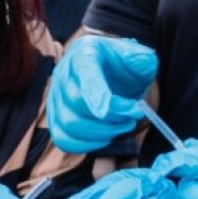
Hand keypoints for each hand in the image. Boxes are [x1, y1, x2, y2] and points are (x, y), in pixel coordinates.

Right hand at [46, 35, 157, 152]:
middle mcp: (64, 73)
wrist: (111, 73)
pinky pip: (63, 139)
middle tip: (132, 118)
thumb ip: (141, 58)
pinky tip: (106, 138)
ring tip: (123, 127)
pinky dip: (85, 145)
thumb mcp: (138, 57)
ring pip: (69, 124)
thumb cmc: (123, 66)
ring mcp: (56, 97)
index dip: (99, 95)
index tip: (117, 111)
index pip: (86, 75)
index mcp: (84, 53)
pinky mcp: (55, 117)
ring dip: (101, 133)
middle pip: (77, 103)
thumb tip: (138, 61)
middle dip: (110, 117)